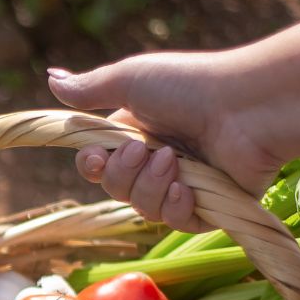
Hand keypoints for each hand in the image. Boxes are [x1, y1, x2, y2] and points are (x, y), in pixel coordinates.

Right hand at [48, 51, 286, 232]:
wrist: (248, 106)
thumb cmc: (191, 86)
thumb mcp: (131, 79)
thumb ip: (89, 88)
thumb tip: (51, 78)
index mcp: (138, 132)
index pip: (99, 163)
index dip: (91, 166)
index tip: (95, 158)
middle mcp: (159, 159)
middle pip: (116, 189)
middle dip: (123, 174)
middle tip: (144, 151)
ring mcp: (185, 184)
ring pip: (143, 208)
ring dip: (150, 187)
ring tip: (174, 161)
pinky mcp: (211, 206)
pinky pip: (176, 222)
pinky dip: (176, 207)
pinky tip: (187, 190)